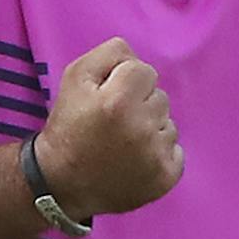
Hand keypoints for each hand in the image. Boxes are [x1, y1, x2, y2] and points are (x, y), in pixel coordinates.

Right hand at [33, 38, 183, 219]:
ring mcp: (156, 155)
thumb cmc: (68, 127)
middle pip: (160, 97)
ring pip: (168, 124)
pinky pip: (176, 151)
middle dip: (140, 104)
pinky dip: (159, 153)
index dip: (126, 81)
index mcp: (118, 101)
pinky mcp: (166, 177)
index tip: (109, 97)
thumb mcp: (74, 78)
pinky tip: (135, 160)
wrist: (62, 184)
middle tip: (114, 122)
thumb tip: (136, 56)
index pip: (145, 71)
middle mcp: (141, 128)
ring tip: (123, 143)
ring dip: (151, 129)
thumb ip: (109, 54)